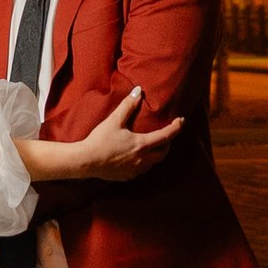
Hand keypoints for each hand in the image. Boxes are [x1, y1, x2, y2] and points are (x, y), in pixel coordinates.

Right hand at [63, 86, 182, 183]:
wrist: (86, 161)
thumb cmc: (100, 140)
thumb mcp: (114, 120)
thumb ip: (128, 105)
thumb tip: (138, 90)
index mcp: (141, 144)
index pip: (166, 136)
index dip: (175, 128)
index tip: (181, 120)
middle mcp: (142, 159)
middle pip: (163, 153)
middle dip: (167, 143)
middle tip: (166, 134)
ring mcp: (135, 170)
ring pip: (153, 163)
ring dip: (156, 154)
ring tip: (152, 145)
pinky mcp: (127, 176)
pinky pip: (141, 170)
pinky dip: (144, 162)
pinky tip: (136, 157)